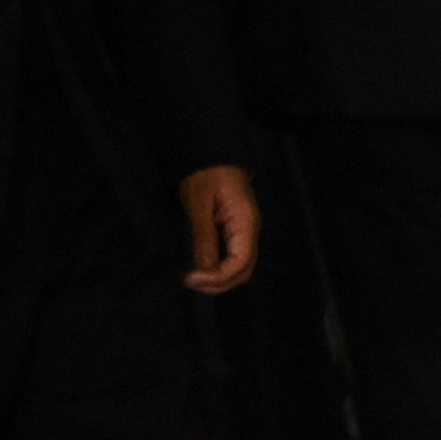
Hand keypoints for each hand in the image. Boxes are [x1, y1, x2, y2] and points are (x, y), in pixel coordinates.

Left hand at [181, 165, 259, 293]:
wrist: (212, 155)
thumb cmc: (206, 172)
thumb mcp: (198, 203)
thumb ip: (203, 237)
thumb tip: (204, 269)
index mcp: (246, 222)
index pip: (240, 262)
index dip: (218, 277)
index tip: (193, 278)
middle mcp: (249, 230)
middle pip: (243, 271)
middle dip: (219, 284)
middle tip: (190, 283)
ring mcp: (244, 231)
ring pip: (239, 267)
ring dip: (218, 279)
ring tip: (193, 280)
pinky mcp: (235, 230)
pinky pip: (232, 257)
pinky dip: (218, 269)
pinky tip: (200, 270)